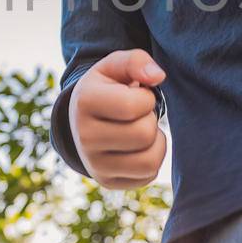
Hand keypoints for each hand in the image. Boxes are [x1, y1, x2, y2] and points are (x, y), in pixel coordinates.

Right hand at [71, 48, 167, 189]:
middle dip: (150, 120)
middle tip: (137, 115)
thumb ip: (137, 61)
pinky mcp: (107, 182)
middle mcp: (84, 137)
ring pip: (149, 161)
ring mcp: (94, 164)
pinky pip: (147, 175)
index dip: (146, 98)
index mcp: (84, 101)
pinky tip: (138, 147)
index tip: (135, 95)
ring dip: (155, 142)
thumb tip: (158, 77)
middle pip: (144, 134)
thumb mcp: (116, 66)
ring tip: (141, 129)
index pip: (134, 106)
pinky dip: (151, 159)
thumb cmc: (107, 87)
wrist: (83, 118)